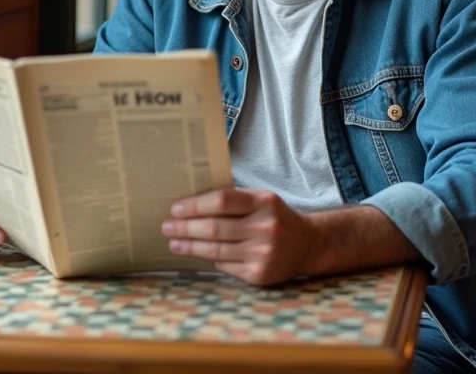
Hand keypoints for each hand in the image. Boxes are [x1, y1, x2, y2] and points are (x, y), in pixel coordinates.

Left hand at [160, 189, 321, 285]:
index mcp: (264, 202)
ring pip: (215, 250)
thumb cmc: (276, 218)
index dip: (195, 205)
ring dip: (189, 246)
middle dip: (185, 227)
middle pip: (214, 228)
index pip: (221, 201)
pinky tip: (198, 253)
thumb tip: (191, 204)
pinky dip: (210, 259)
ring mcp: (263, 253)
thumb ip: (234, 200)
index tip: (175, 209)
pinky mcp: (259, 274)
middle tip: (166, 226)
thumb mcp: (262, 200)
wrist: (308, 245)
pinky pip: (224, 265)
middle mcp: (265, 227)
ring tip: (173, 242)